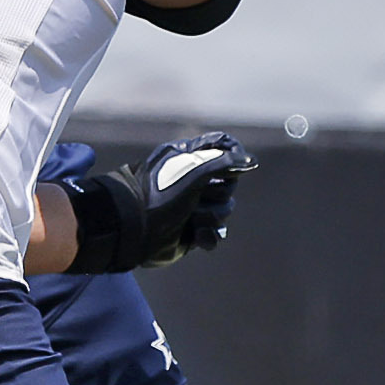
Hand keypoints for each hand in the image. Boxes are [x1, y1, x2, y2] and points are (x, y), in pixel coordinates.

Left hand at [132, 133, 256, 264]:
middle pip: (229, 184)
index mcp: (188, 158)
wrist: (134, 230)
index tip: (237, 163)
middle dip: (217, 194)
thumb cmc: (159, 194)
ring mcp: (192, 206)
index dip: (233, 154)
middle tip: (198, 196)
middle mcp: (192, 180)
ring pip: (224, 210)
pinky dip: (208, 237)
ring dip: (209, 217)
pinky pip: (216, 233)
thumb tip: (250, 161)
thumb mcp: (192, 171)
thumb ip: (223, 162)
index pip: (222, 147)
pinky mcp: (192, 230)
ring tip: (190, 219)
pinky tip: (197, 237)